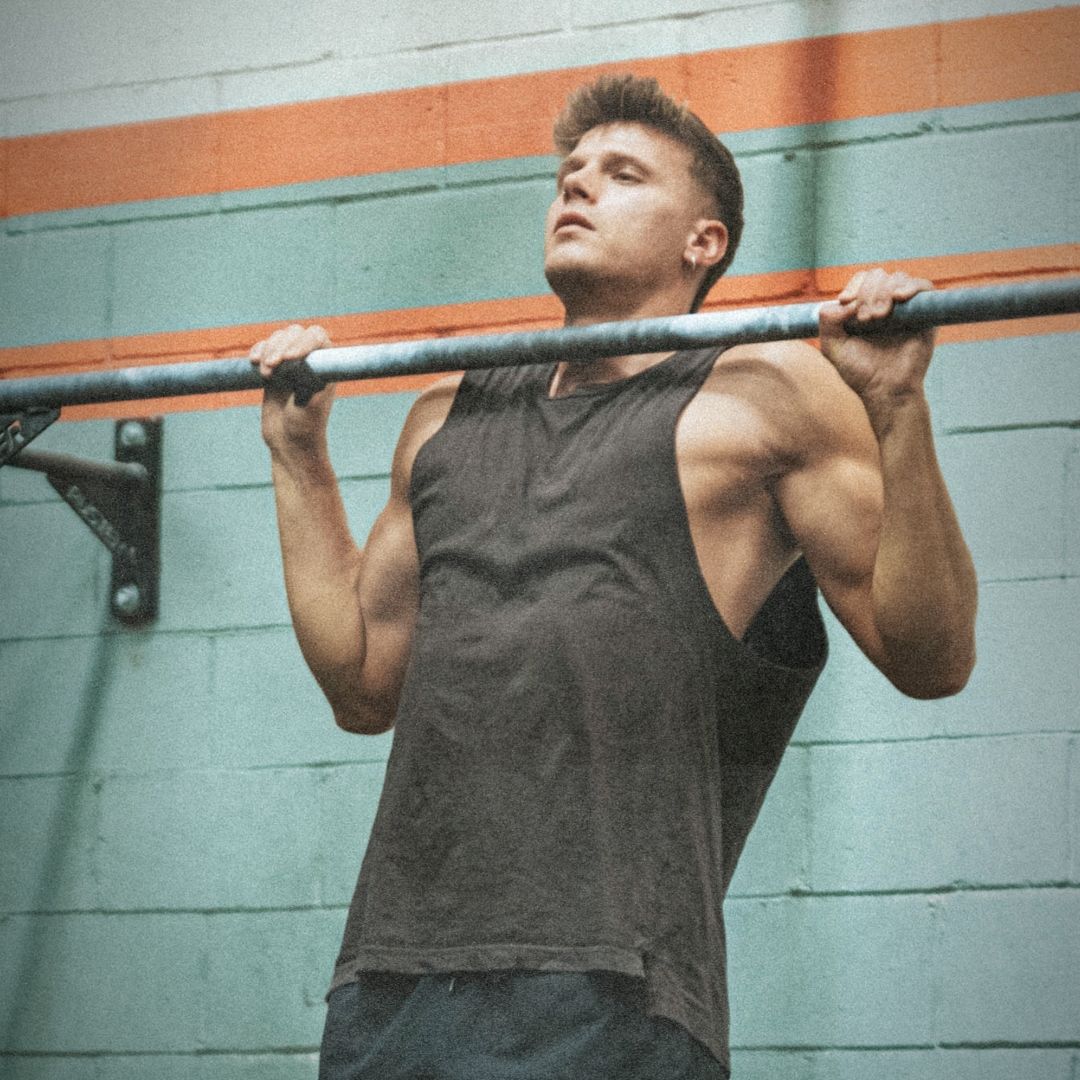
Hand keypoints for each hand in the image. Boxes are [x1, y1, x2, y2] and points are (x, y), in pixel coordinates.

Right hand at [249, 324, 334, 456]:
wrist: (288, 444)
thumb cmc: (305, 427)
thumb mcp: (312, 405)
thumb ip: (311, 382)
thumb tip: (308, 361)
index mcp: (326, 365)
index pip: (317, 337)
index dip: (302, 342)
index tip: (289, 359)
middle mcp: (310, 361)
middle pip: (295, 333)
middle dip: (280, 345)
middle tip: (271, 370)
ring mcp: (291, 364)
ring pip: (278, 338)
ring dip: (268, 349)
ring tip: (265, 374)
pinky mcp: (273, 370)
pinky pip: (263, 349)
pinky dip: (257, 351)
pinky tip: (253, 362)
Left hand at [818, 269, 935, 420]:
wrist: (886, 390)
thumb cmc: (860, 372)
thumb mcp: (833, 348)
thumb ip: (827, 322)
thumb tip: (841, 302)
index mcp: (864, 309)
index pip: (861, 281)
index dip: (853, 286)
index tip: (846, 302)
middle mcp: (886, 305)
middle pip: (878, 276)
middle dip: (868, 293)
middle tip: (866, 319)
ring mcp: (906, 308)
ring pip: (897, 278)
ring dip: (883, 293)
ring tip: (879, 318)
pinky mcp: (925, 313)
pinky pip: (923, 286)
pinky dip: (910, 286)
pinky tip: (899, 298)